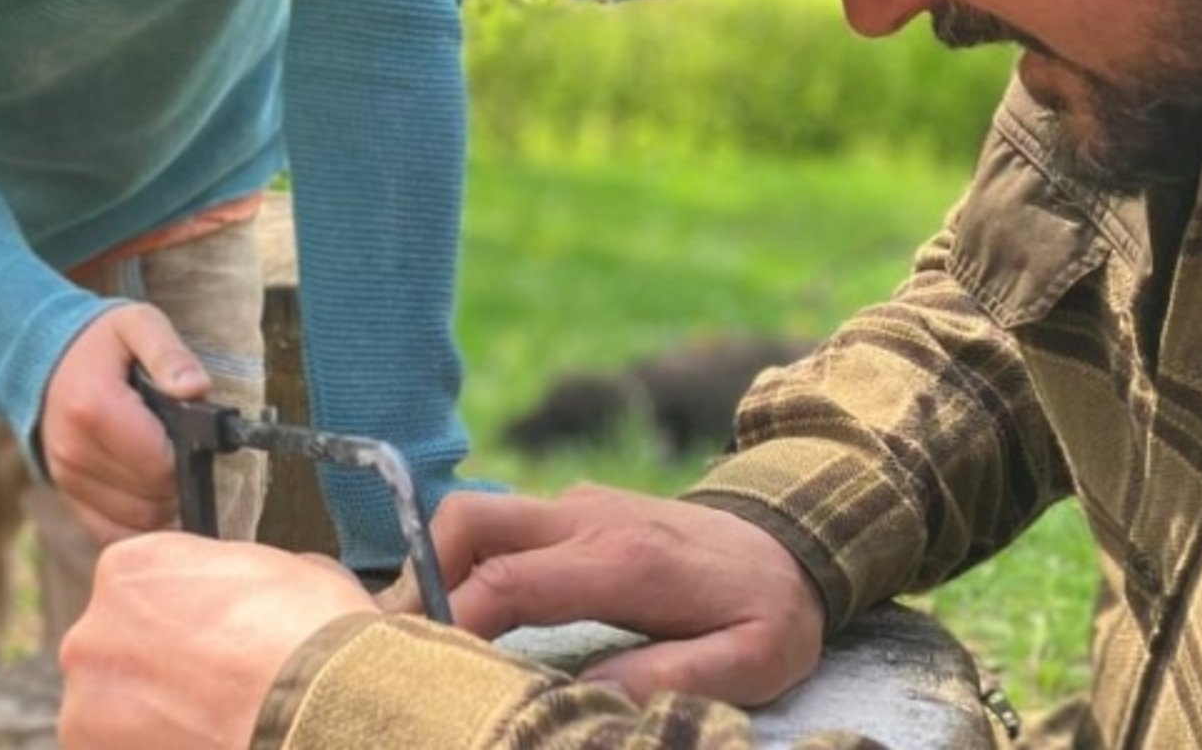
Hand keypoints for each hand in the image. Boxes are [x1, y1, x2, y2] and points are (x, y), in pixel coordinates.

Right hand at [41, 303, 205, 543]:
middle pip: (153, 497)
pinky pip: (112, 532)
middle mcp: (75, 452)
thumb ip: (170, 354)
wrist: (44, 357)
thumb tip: (196, 389)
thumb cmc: (102, 342)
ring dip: (163, 501)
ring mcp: (68, 478)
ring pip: (139, 521)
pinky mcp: (67, 495)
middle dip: (178, 478)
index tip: (188, 432)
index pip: (160, 465)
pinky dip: (139, 523)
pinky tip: (148, 492)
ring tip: (163, 462)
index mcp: (95, 408)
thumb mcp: (139, 324)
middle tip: (178, 445)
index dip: (187, 454)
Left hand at [58, 533, 378, 749]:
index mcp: (129, 568)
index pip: (138, 585)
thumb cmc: (308, 638)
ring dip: (150, 716)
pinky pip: (119, 748)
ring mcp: (89, 704)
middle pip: (115, 648)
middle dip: (155, 666)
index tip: (207, 632)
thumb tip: (262, 592)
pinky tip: (199, 744)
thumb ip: (244, 576)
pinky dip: (153, 749)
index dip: (178, 610)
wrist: (315, 711)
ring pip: (111, 709)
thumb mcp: (287, 571)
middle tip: (209, 685)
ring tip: (206, 725)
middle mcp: (93, 631)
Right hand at [389, 485, 825, 706]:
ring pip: (476, 516)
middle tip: (404, 641)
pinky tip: (471, 616)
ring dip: (437, 566)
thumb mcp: (751, 661)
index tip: (422, 666)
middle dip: (418, 573)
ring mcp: (577, 506)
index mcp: (623, 560)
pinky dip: (469, 563)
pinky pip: (502, 527)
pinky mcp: (574, 510)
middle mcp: (587, 517)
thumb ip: (670, 678)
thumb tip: (583, 695)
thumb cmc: (771, 610)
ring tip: (429, 635)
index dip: (450, 621)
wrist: (797, 540)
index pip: (506, 580)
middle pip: (468, 519)